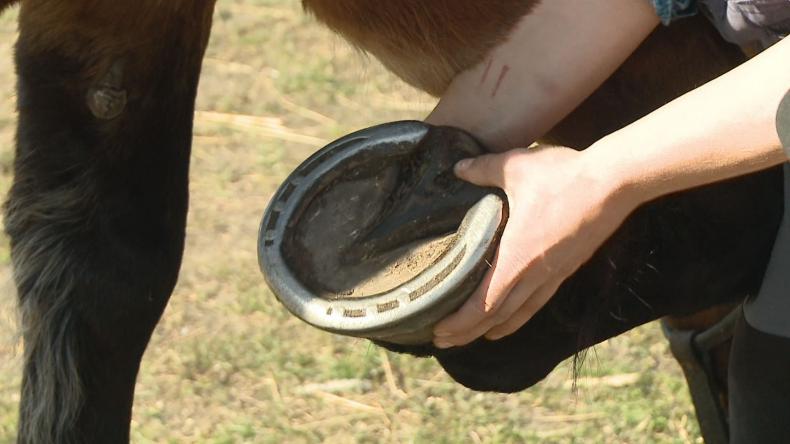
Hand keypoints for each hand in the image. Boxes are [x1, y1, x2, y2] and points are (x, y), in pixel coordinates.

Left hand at [432, 145, 636, 347]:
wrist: (616, 182)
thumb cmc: (565, 175)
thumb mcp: (517, 166)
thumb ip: (484, 170)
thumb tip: (458, 168)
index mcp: (518, 256)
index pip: (483, 302)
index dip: (460, 322)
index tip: (439, 332)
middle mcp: (535, 274)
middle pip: (496, 315)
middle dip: (468, 331)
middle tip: (442, 341)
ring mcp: (553, 274)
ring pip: (519, 313)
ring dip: (493, 328)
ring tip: (473, 337)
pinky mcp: (567, 268)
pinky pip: (537, 301)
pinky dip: (519, 316)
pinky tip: (511, 318)